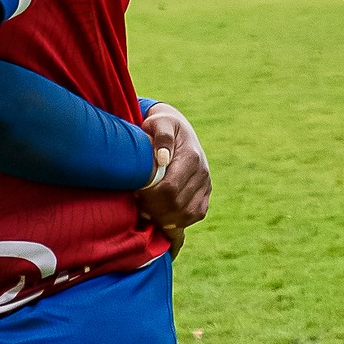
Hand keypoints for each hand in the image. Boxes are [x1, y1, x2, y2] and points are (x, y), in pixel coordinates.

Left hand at [139, 102, 210, 240]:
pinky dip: (179, 220)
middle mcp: (202, 172)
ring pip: (188, 214)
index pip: (170, 188)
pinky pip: (197, 214)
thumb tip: (163, 158)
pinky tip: (163, 216)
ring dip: (165, 218)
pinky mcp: (206, 193)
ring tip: (149, 211)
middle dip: (155, 209)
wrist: (177, 129)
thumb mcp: (158, 122)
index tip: (136, 194)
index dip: (150, 197)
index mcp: (191, 157)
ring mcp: (206, 184)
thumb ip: (161, 136)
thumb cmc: (161, 125)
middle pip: (177, 205)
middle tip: (139, 204)